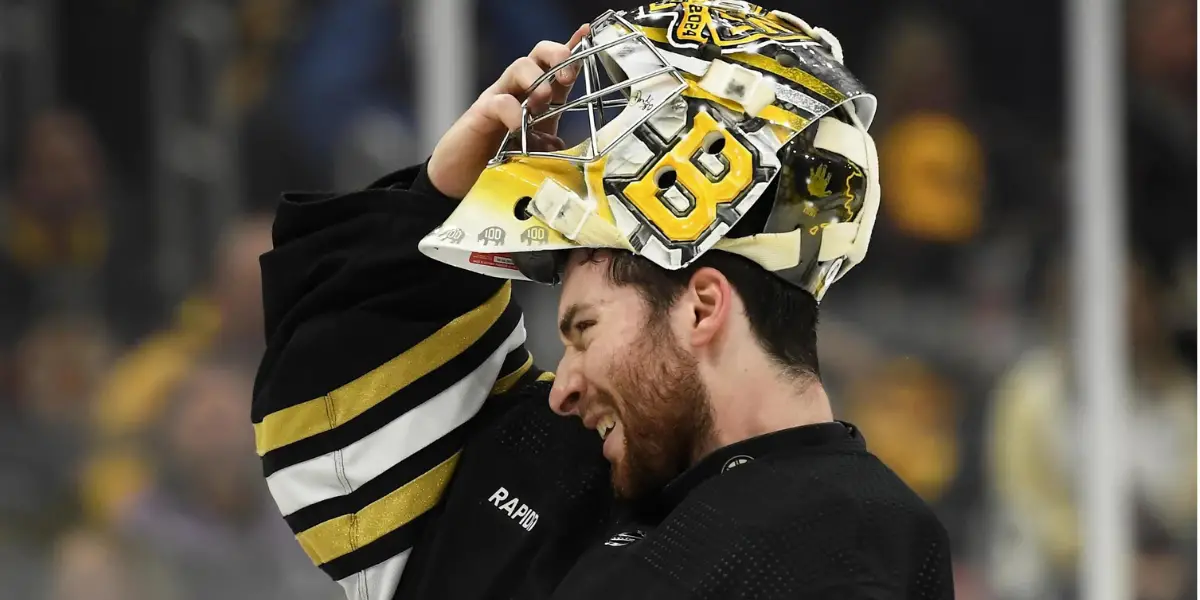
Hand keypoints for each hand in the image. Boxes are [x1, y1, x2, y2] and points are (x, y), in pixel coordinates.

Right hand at [427, 24, 589, 198]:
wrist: (463, 176)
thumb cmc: (499, 158)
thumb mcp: (534, 151)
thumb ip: (549, 145)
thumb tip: (561, 145)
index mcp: (539, 97)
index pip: (557, 66)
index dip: (572, 51)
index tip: (586, 36)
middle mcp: (520, 90)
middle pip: (539, 54)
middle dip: (557, 56)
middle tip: (566, 76)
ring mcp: (500, 97)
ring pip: (519, 67)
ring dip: (536, 79)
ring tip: (542, 101)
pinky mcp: (482, 112)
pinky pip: (499, 101)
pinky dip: (512, 111)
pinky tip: (518, 127)